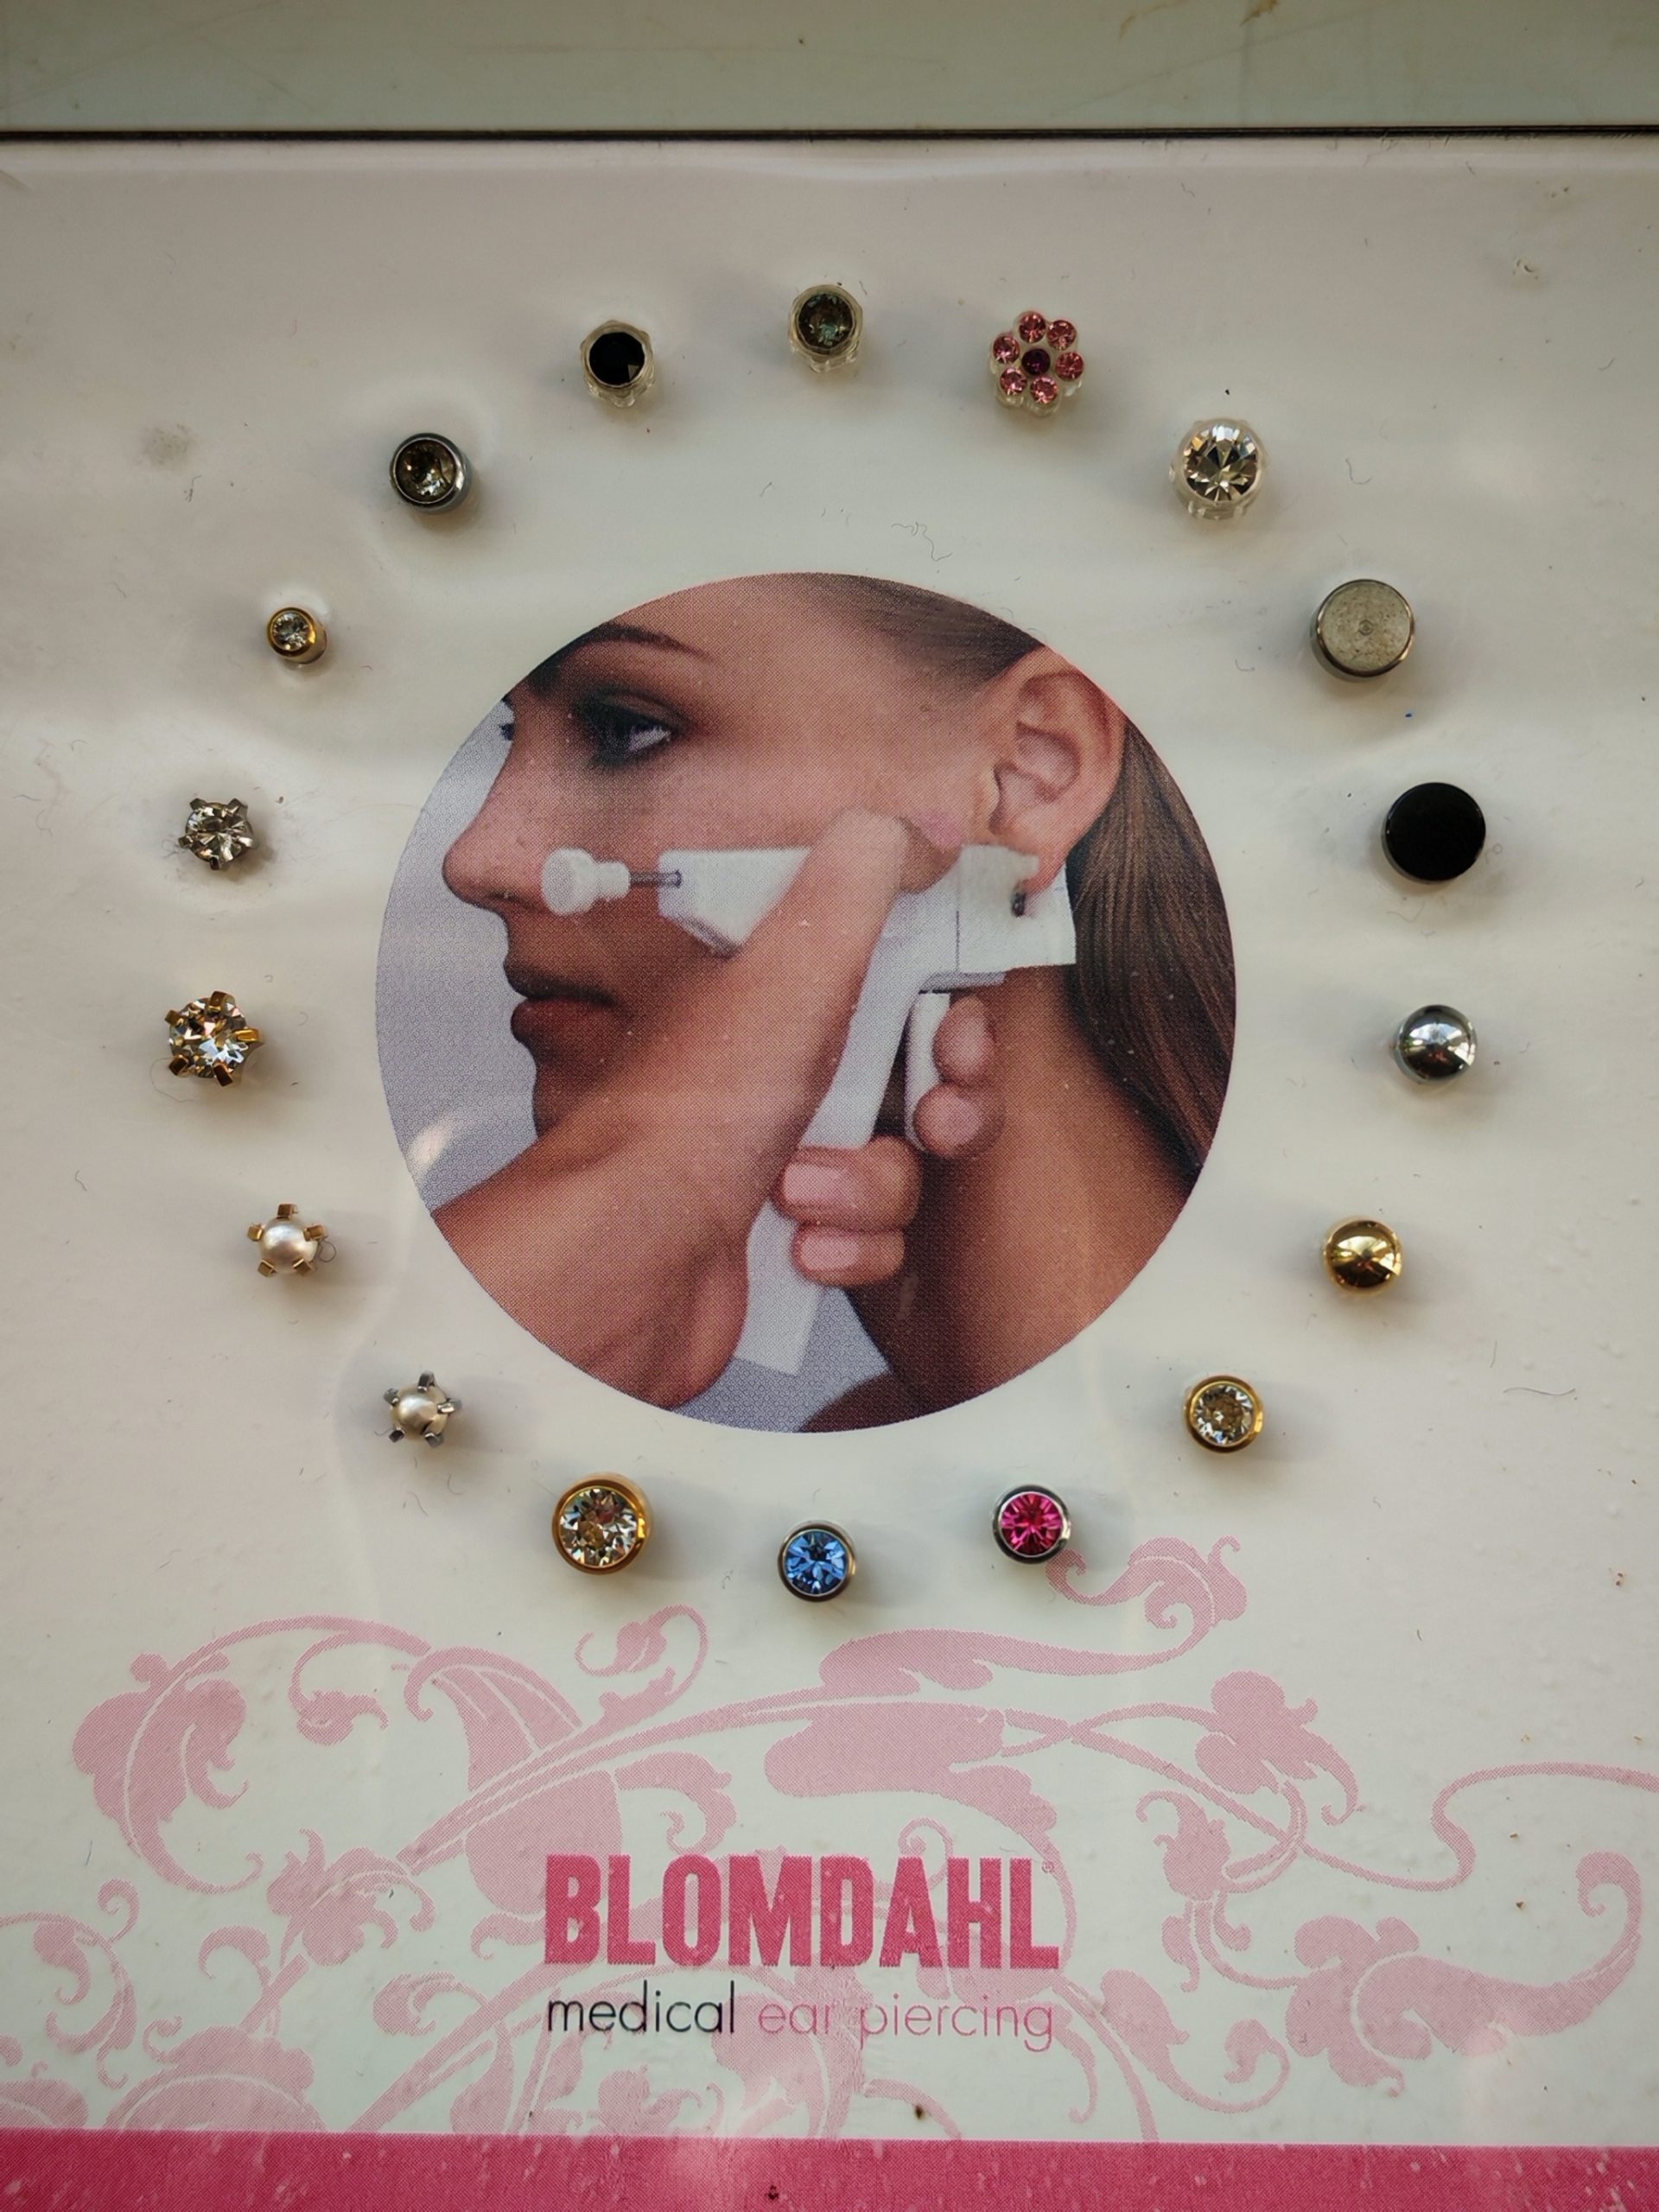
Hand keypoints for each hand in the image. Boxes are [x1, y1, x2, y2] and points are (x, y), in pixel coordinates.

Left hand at [436, 810, 961, 1406]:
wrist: (634, 1256)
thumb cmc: (696, 1111)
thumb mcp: (793, 956)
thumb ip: (864, 872)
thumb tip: (921, 828)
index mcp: (778, 988)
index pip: (895, 974)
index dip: (945, 1006)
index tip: (953, 1030)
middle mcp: (779, 1064)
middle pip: (919, 1073)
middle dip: (943, 1102)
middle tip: (929, 1117)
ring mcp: (784, 1150)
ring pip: (901, 1162)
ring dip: (874, 1180)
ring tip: (806, 1185)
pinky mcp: (791, 1233)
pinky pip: (873, 1237)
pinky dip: (848, 1242)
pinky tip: (798, 1239)